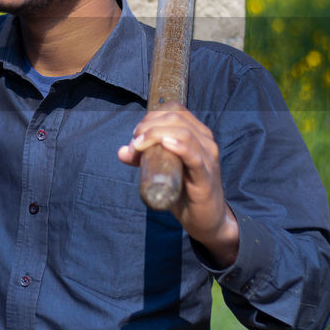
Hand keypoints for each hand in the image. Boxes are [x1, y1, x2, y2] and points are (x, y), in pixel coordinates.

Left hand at [117, 103, 239, 266]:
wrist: (206, 220)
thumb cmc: (185, 191)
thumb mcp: (162, 171)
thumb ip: (144, 160)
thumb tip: (122, 151)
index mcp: (197, 134)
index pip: (175, 110)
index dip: (153, 115)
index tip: (137, 132)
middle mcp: (205, 141)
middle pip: (176, 119)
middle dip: (150, 125)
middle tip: (135, 141)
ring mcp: (208, 158)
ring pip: (184, 133)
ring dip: (156, 134)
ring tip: (139, 145)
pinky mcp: (206, 176)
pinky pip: (194, 156)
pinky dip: (180, 147)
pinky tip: (166, 144)